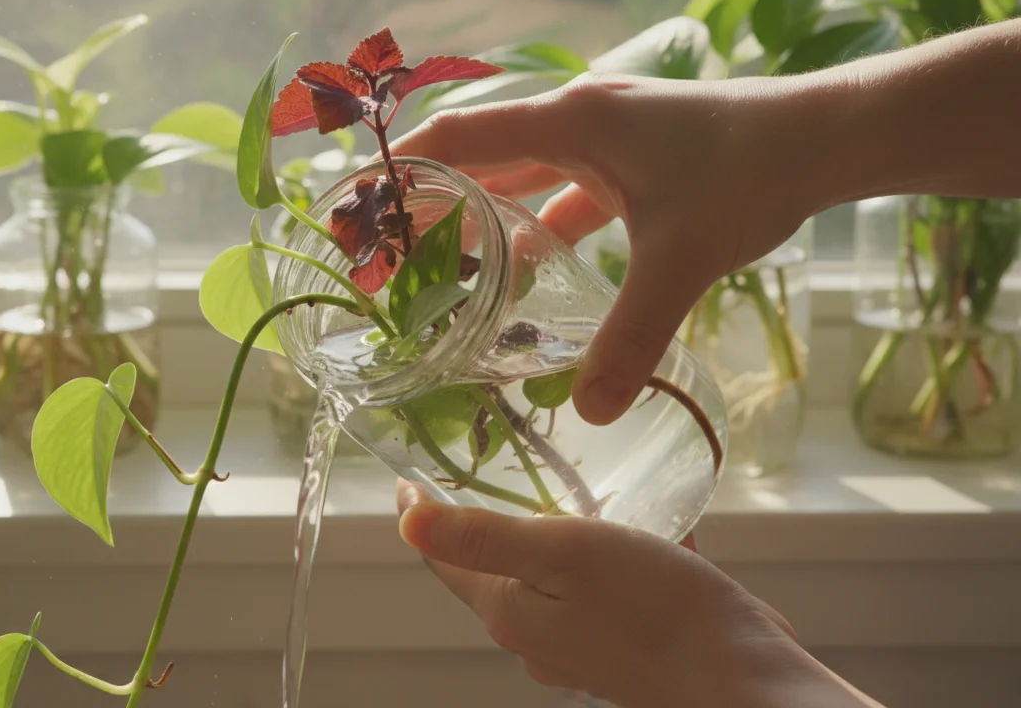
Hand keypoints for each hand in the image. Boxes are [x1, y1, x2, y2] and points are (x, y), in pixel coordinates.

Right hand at [390, 73, 829, 425]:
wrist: (826, 136)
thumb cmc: (749, 174)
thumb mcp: (680, 259)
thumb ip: (632, 335)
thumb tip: (594, 412)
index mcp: (570, 122)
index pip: (458, 137)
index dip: (400, 170)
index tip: (351, 204)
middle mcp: (577, 119)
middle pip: (480, 154)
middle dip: (432, 200)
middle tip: (387, 251)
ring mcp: (606, 135)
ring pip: (522, 171)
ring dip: (484, 212)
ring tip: (443, 262)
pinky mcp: (633, 156)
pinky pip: (565, 188)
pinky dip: (539, 223)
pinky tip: (528, 266)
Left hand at [395, 481, 884, 707]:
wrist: (739, 676)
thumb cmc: (651, 609)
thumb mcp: (561, 551)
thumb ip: (485, 536)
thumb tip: (406, 523)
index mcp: (507, 610)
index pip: (444, 556)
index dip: (424, 511)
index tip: (411, 475)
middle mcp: (535, 634)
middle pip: (493, 568)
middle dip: (488, 521)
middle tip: (489, 469)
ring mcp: (580, 645)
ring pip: (551, 578)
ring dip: (554, 537)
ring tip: (571, 490)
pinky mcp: (624, 645)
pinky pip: (603, 590)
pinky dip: (611, 556)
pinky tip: (643, 527)